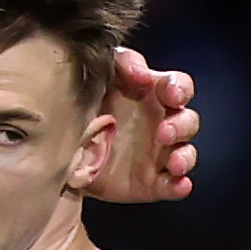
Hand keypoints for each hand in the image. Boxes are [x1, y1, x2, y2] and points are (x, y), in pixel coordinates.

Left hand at [88, 48, 199, 204]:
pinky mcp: (151, 182)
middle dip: (181, 126)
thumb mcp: (102, 74)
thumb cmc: (87, 104)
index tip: (171, 94)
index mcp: (153, 95)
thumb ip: (123, 62)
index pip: (179, 86)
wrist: (62, 146)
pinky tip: (179, 185)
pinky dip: (178, 186)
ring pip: (186, 154)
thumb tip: (142, 73)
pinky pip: (172, 186)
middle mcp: (162, 124)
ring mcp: (158, 156)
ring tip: (174, 163)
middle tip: (163, 133)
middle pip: (188, 122)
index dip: (180, 89)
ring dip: (185, 157)